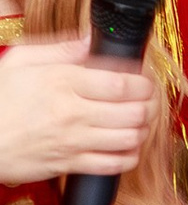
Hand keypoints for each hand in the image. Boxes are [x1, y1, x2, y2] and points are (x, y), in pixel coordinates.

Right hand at [0, 34, 154, 186]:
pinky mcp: (71, 165)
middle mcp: (73, 113)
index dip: (143, 82)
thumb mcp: (22, 61)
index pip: (123, 83)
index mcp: (63, 82)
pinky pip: (116, 165)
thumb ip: (61, 49)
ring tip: (137, 121)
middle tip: (146, 100)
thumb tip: (90, 39)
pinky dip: (130, 155)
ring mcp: (74, 141)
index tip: (144, 80)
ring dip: (142, 130)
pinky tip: (125, 144)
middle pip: (135, 112)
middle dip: (149, 105)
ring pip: (131, 138)